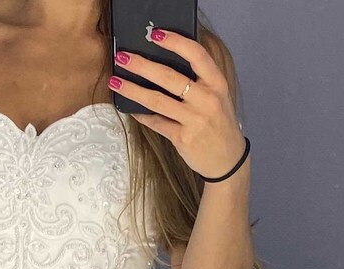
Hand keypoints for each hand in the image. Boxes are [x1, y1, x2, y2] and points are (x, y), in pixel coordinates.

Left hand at [109, 29, 246, 180]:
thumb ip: (199, 80)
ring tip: (115, 82)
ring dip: (133, 90)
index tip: (156, 35)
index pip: (196, 55)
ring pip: (157, 101)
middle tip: (122, 58)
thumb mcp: (217, 96)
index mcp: (216, 83)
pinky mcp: (182, 139)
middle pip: (169, 77)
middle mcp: (206, 99)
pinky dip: (141, 115)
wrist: (227, 159)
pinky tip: (129, 108)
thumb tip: (164, 62)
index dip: (175, 42)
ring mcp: (194, 120)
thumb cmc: (218, 122)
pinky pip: (157, 123)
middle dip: (142, 65)